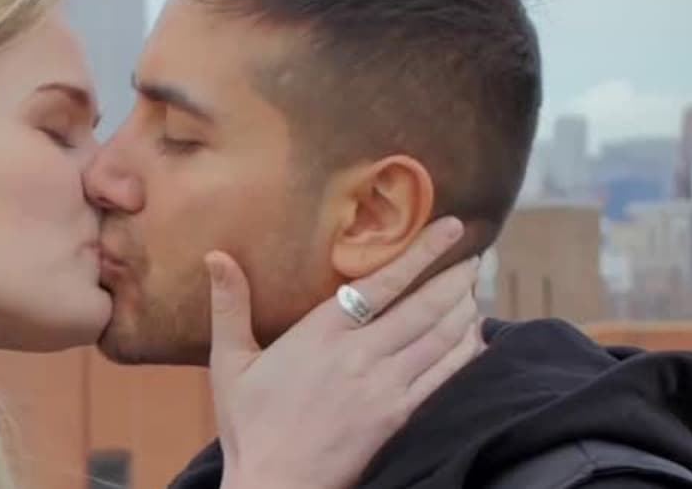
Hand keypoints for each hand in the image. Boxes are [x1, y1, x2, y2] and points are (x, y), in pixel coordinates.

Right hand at [209, 217, 483, 488]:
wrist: (274, 485)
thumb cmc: (248, 426)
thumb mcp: (229, 363)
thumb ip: (229, 306)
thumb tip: (216, 255)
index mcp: (320, 334)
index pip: (382, 284)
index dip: (421, 253)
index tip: (450, 229)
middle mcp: (359, 355)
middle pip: (422, 308)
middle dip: (453, 277)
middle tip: (474, 255)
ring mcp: (384, 388)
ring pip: (439, 339)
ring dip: (463, 310)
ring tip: (474, 288)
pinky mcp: (397, 417)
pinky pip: (443, 378)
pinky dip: (464, 353)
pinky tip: (475, 338)